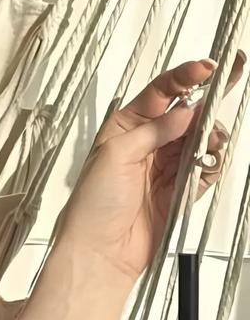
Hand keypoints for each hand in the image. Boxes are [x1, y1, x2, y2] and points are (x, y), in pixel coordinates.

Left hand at [55, 52, 245, 284]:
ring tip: (210, 143)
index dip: (184, 77)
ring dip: (211, 136)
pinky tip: (207, 164)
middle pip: (186, 114)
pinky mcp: (180, 189)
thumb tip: (185, 111)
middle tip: (227, 91)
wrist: (101, 251)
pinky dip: (211, 164)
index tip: (207, 68)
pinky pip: (205, 168)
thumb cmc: (93, 204)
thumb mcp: (117, 155)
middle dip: (207, 103)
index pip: (160, 92)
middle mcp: (147, 143)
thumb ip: (154, 130)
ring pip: (200, 139)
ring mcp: (165, 166)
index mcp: (125, 126)